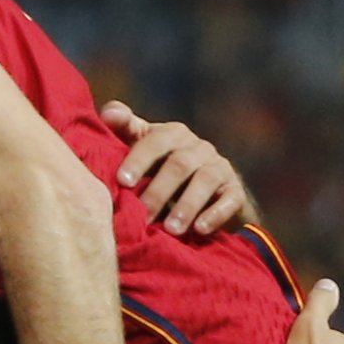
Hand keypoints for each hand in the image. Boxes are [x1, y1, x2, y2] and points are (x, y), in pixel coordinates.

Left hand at [101, 99, 250, 236]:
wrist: (208, 194)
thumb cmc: (163, 170)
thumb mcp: (144, 150)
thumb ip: (126, 131)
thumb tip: (108, 114)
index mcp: (173, 135)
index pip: (155, 141)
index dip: (139, 159)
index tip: (122, 181)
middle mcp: (198, 147)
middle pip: (179, 164)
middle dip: (159, 191)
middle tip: (142, 216)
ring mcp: (219, 167)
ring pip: (205, 180)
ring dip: (187, 205)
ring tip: (171, 229)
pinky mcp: (235, 191)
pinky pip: (230, 199)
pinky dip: (215, 214)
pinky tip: (200, 229)